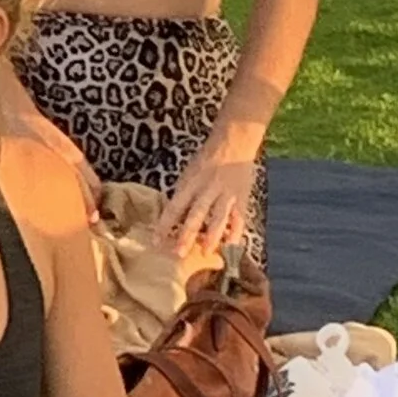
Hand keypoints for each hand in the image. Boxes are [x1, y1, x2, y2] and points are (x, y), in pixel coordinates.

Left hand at [158, 140, 257, 260]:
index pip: (174, 206)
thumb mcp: (189, 172)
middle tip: (178, 254)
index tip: (155, 241)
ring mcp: (226, 195)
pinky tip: (230, 246)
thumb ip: (183, 194)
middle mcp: (207, 189)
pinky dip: (235, 233)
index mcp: (191, 182)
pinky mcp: (242, 198)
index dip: (164, 224)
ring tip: (205, 253)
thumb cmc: (207, 159)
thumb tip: (172, 217)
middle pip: (196, 215)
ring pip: (218, 219)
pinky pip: (239, 219)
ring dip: (211, 237)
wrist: (234, 143)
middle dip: (187, 235)